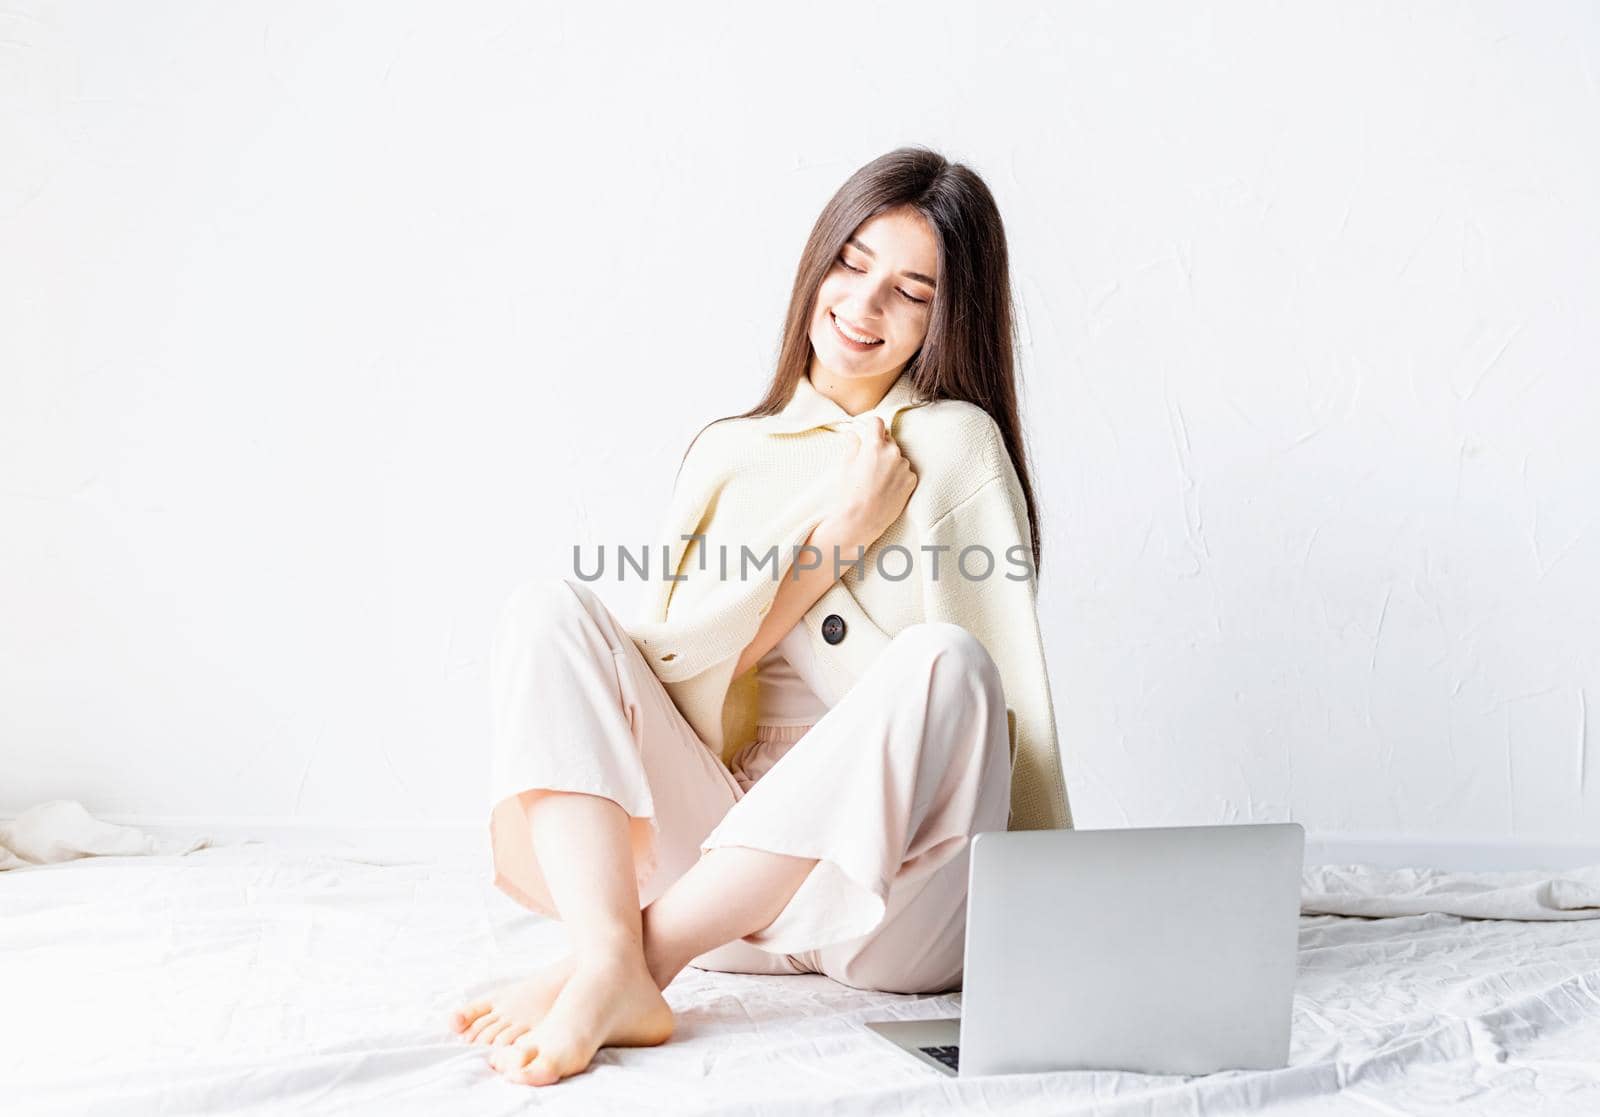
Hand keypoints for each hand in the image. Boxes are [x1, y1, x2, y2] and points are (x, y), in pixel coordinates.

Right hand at [827, 416, 917, 546]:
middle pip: (889, 440)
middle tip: (871, 464)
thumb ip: (852, 445)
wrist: (862, 519)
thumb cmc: (850, 493)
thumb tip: (852, 434)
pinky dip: (900, 477)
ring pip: (899, 457)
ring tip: (879, 480)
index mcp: (874, 446)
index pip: (877, 423)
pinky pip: (906, 472)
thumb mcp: (846, 465)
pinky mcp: (912, 480)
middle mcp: (892, 452)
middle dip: (881, 448)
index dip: (872, 428)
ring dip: (892, 463)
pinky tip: (888, 488)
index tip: (870, 434)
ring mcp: (904, 466)